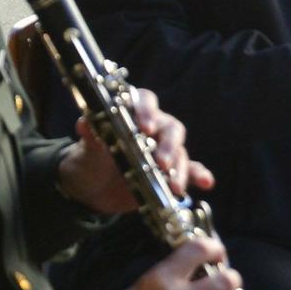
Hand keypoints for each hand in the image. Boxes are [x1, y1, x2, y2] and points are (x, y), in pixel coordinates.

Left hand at [56, 87, 212, 214]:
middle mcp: (153, 129)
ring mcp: (163, 151)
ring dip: (180, 168)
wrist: (91, 188)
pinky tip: (206, 183)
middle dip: (168, 145)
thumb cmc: (89, 160)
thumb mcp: (86, 151)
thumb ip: (89, 137)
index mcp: (132, 113)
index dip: (148, 111)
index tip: (145, 127)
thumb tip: (83, 122)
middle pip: (170, 129)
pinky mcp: (170, 172)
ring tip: (174, 186)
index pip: (145, 101)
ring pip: (180, 153)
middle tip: (161, 162)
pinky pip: (190, 170)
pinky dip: (199, 175)